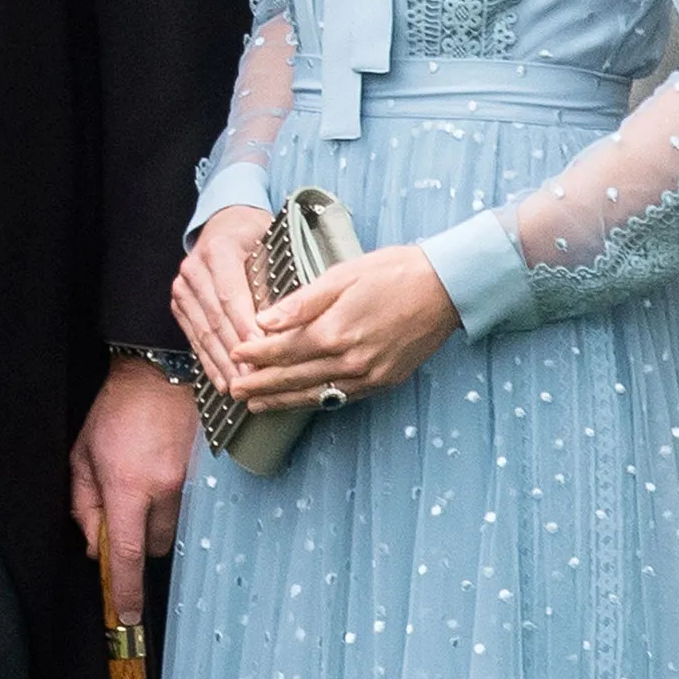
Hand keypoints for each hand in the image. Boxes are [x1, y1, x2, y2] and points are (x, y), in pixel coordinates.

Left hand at [70, 356, 197, 625]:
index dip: (125, 590)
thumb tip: (96, 548)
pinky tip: (160, 474)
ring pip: (172, 530)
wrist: (158, 373)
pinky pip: (188, 509)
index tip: (125, 615)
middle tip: (124, 512)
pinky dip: (173, 505)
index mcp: (127, 486)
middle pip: (153, 548)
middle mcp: (163, 489)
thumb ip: (84, 505)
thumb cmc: (114, 412)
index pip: (128, 554)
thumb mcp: (83, 455)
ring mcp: (188, 482)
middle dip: (137, 542)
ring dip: (155, 523)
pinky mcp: (204, 475)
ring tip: (143, 484)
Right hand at [171, 205, 272, 393]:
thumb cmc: (254, 235)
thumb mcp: (270, 244)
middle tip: (255, 379)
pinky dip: (208, 361)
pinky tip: (222, 380)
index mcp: (217, 250)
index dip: (246, 327)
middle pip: (216, 319)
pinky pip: (194, 337)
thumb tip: (285, 321)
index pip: (231, 296)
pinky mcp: (180, 303)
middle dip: (236, 353)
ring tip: (240, 388)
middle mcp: (194, 268)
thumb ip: (274, 279)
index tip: (263, 352)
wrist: (226, 224)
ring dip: (222, 364)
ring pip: (203, 332)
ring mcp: (183, 287)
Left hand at [228, 244, 459, 410]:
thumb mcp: (342, 275)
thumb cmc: (392, 273)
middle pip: (295, 378)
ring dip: (283, 400)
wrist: (443, 288)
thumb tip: (265, 320)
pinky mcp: (384, 382)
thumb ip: (301, 302)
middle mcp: (350, 361)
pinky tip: (302, 401)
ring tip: (257, 405)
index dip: (256, 355)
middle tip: (234, 390)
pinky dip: (317, 401)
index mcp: (335, 332)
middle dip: (261, 385)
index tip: (235, 354)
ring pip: (316, 394)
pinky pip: (341, 398)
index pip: (284, 350)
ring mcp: (369, 376)